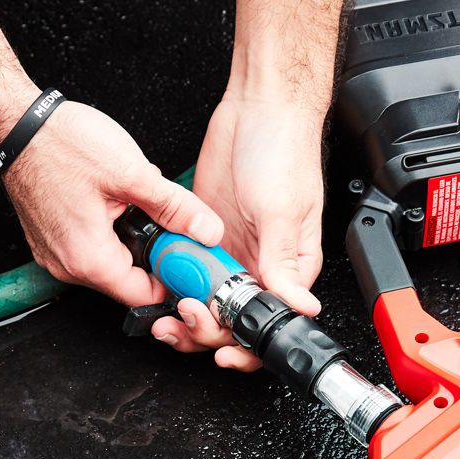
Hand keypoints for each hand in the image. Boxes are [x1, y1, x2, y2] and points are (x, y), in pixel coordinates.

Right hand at [1, 99, 224, 306]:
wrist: (17, 125)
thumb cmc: (62, 144)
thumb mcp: (132, 174)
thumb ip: (175, 208)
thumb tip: (207, 231)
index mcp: (90, 259)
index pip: (146, 296)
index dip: (175, 279)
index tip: (192, 258)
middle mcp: (68, 266)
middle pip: (129, 281)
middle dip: (155, 253)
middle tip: (171, 221)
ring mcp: (56, 254)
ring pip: (112, 263)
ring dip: (133, 239)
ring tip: (137, 200)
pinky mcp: (51, 239)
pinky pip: (92, 248)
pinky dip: (112, 231)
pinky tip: (116, 200)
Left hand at [151, 95, 325, 370]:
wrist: (256, 109)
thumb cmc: (284, 151)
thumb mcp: (282, 211)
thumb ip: (282, 262)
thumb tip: (298, 306)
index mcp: (289, 268)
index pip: (267, 321)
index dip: (243, 343)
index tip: (221, 349)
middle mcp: (260, 265)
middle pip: (231, 320)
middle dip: (205, 330)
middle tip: (185, 317)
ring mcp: (230, 253)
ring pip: (206, 302)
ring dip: (184, 315)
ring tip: (166, 316)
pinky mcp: (205, 236)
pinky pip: (187, 271)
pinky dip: (172, 282)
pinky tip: (160, 282)